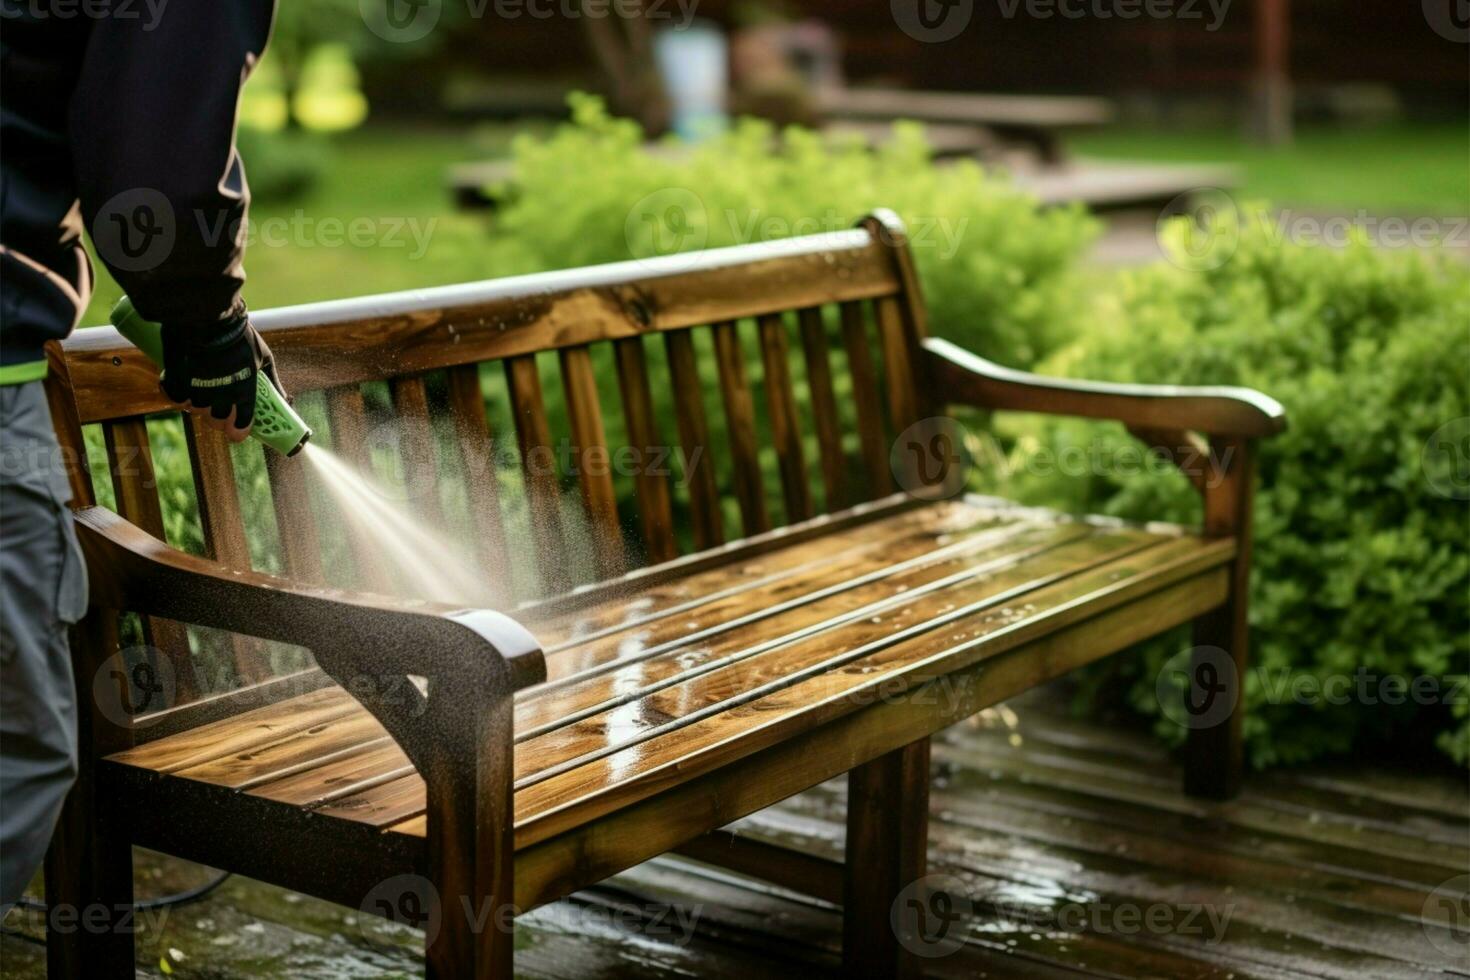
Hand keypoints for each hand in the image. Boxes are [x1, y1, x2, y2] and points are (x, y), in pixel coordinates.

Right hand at [159, 304, 278, 442]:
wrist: (208, 316)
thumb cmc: (240, 337)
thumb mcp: (264, 358)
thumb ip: (273, 382)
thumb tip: (287, 400)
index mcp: (243, 391)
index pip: (241, 425)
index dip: (239, 431)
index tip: (238, 431)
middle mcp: (220, 395)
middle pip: (216, 421)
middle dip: (219, 417)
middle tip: (219, 404)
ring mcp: (198, 389)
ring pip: (196, 410)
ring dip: (199, 403)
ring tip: (202, 387)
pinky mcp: (177, 381)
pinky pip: (175, 398)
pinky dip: (178, 394)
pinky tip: (183, 384)